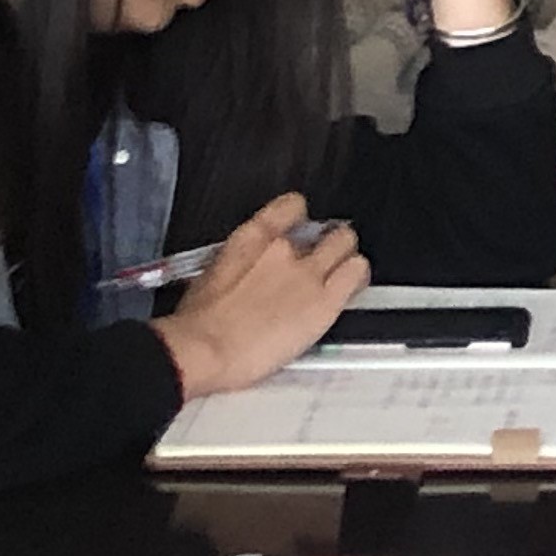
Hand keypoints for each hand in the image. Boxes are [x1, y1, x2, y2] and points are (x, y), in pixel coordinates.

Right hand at [148, 191, 365, 399]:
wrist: (201, 349)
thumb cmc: (198, 324)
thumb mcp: (211, 278)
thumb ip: (241, 267)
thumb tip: (249, 275)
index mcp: (251, 239)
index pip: (291, 206)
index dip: (301, 219)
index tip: (302, 231)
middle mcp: (283, 248)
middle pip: (325, 230)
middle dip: (330, 244)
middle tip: (326, 263)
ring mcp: (307, 272)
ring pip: (347, 244)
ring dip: (346, 258)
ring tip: (342, 275)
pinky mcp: (325, 300)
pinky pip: (357, 273)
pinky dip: (357, 277)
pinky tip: (351, 289)